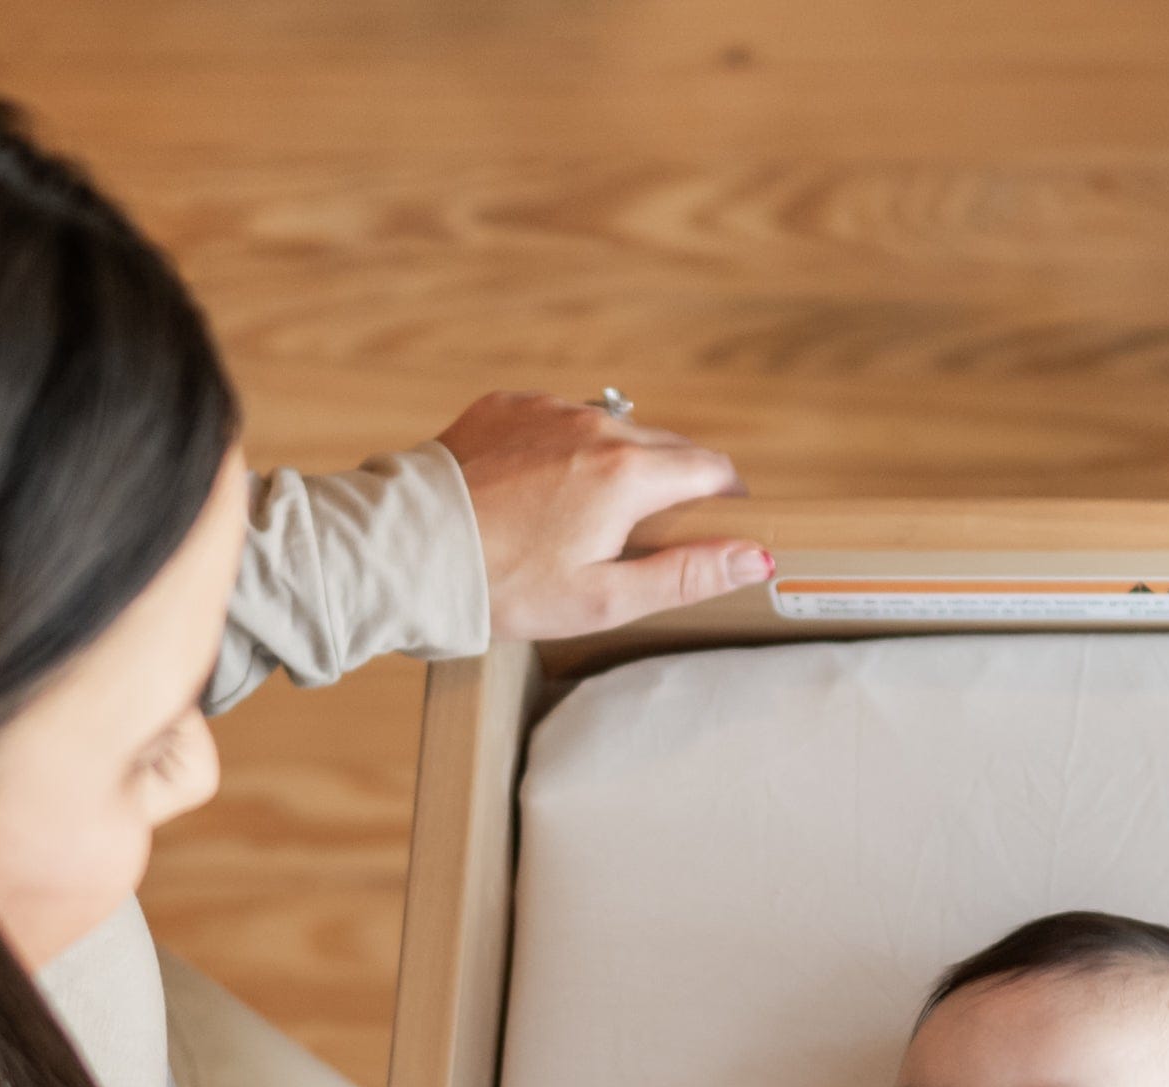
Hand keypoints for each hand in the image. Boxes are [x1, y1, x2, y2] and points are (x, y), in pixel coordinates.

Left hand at [436, 391, 770, 638]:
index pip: (709, 468)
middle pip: (664, 444)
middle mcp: (595, 426)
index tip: (725, 516)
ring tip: (596, 512)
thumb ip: (686, 575)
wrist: (412, 550)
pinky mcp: (506, 406)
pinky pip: (558, 419)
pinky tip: (544, 489)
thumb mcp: (605, 598)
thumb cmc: (508, 587)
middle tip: (660, 526)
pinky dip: (566, 448)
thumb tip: (756, 557)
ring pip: (612, 428)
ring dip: (620, 461)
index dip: (726, 495)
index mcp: (628, 474)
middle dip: (675, 479)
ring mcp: (547, 409)